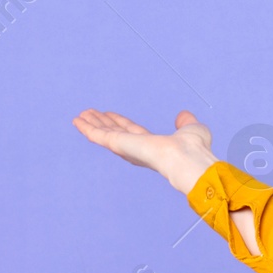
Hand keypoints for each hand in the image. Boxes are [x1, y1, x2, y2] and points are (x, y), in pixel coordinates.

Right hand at [72, 108, 216, 194]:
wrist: (189, 158)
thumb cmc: (195, 149)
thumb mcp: (192, 129)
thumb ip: (186, 123)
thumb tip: (183, 115)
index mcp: (153, 146)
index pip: (133, 132)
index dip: (121, 123)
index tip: (110, 115)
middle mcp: (138, 149)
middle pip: (115, 133)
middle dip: (102, 124)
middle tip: (89, 114)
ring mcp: (127, 148)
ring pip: (105, 134)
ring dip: (92, 125)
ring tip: (80, 116)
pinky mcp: (119, 145)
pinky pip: (99, 136)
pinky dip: (88, 128)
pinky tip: (78, 121)